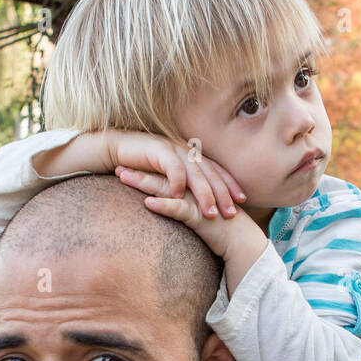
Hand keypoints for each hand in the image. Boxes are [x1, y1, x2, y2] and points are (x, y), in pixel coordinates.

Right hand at [105, 130, 245, 218]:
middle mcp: (187, 150)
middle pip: (210, 174)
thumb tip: (196, 200)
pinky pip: (172, 168)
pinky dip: (177, 183)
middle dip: (222, 194)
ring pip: (195, 173)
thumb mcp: (167, 175)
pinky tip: (179, 198)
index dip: (230, 184)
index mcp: (192, 155)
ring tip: (210, 213)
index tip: (242, 201)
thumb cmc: (142, 164)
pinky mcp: (159, 150)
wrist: (118, 147)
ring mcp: (174, 149)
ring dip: (204, 194)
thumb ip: (183, 183)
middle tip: (231, 213)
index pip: (216, 170)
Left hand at [117, 178, 265, 261]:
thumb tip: (168, 205)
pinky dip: (164, 205)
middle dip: (138, 170)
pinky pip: (179, 209)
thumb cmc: (218, 228)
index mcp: (191, 186)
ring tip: (123, 178)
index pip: (165, 173)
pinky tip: (147, 203)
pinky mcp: (200, 214)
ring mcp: (197, 199)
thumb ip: (183, 206)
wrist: (240, 241)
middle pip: (161, 175)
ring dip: (143, 182)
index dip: (145, 168)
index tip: (125, 165)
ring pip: (166, 187)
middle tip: (117, 167)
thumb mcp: (198, 213)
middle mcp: (193, 188)